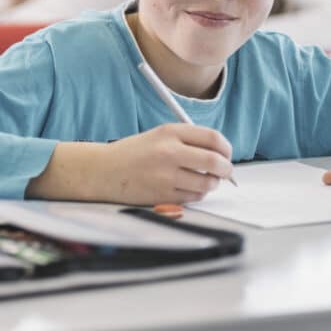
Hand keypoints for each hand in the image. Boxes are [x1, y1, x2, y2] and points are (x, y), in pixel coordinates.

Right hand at [27, 123, 233, 204]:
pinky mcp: (163, 195)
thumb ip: (187, 141)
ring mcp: (165, 175)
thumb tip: (220, 154)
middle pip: (215, 162)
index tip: (226, 154)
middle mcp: (169, 152)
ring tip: (203, 181)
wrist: (103, 170)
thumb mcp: (158, 136)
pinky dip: (196, 195)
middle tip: (224, 172)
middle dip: (226, 170)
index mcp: (169, 132)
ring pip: (206, 183)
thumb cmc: (133, 153)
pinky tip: (185, 188)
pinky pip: (193, 197)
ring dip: (211, 184)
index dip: (226, 149)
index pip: (213, 138)